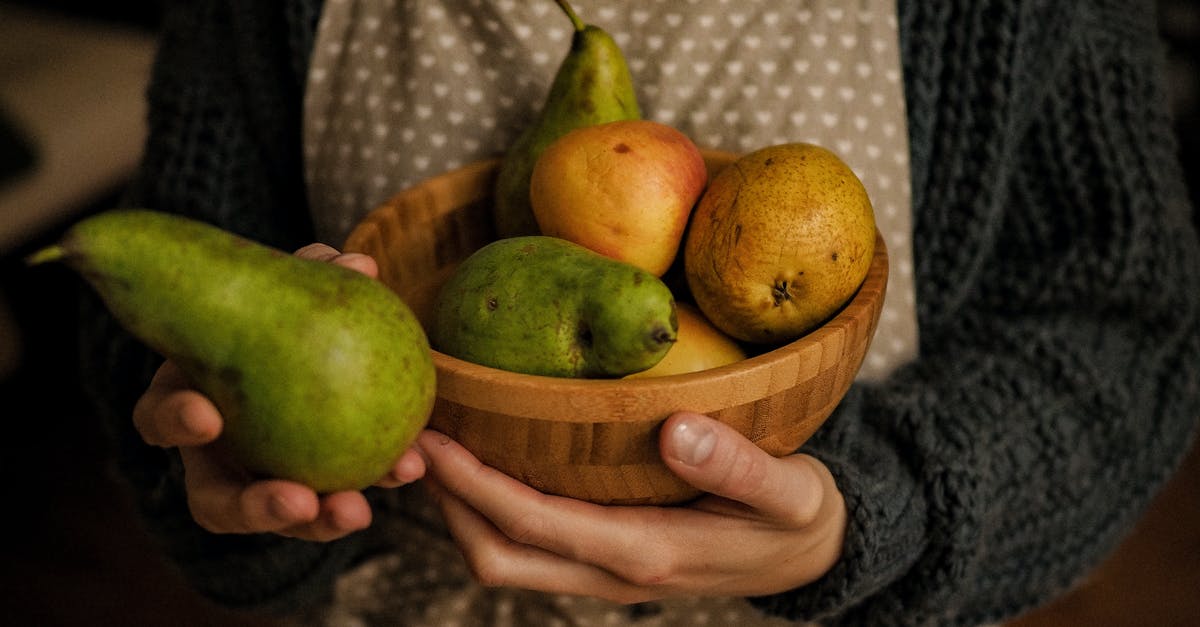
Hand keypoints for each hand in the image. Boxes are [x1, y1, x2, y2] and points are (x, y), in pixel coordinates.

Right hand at [130, 244, 425, 540]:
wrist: (311, 340)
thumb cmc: (280, 308)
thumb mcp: (287, 288)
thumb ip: (311, 273)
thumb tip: (357, 265)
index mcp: (190, 403)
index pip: (160, 419)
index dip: (174, 421)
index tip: (207, 417)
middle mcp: (219, 458)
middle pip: (219, 501)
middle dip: (255, 507)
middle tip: (298, 500)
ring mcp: (264, 483)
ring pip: (284, 518)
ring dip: (320, 521)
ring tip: (357, 511)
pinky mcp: (318, 491)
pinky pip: (342, 497)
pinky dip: (376, 479)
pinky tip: (412, 465)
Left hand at [420, 411, 846, 603]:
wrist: (810, 555)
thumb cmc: (797, 517)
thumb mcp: (789, 491)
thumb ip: (737, 466)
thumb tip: (675, 430)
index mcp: (646, 552)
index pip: (534, 526)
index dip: (473, 487)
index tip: (431, 441)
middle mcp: (613, 573)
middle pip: (498, 555)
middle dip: (448, 505)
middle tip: (414, 441)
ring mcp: (605, 573)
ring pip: (508, 557)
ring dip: (464, 511)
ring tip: (438, 447)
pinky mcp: (607, 559)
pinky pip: (531, 545)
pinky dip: (495, 509)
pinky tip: (491, 459)